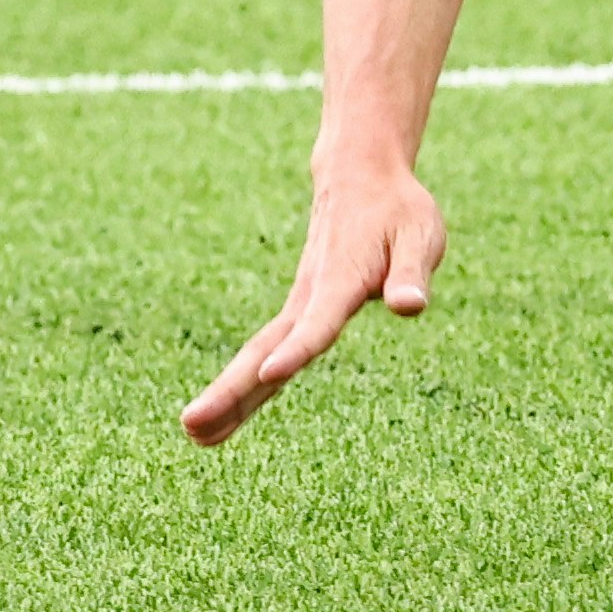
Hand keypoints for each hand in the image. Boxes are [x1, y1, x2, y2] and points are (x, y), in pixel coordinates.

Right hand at [182, 161, 449, 444]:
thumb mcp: (419, 234)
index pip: (318, 322)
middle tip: (193, 424)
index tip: (272, 374)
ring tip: (194, 435)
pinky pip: (266, 353)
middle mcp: (310, 296)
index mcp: (341, 280)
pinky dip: (244, 388)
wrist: (361, 177)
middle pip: (265, 349)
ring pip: (258, 356)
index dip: (298, 349)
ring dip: (228, 396)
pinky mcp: (298, 312)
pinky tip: (223, 421)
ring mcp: (299, 306)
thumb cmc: (397, 209)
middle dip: (232, 389)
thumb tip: (409, 307)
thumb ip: (411, 273)